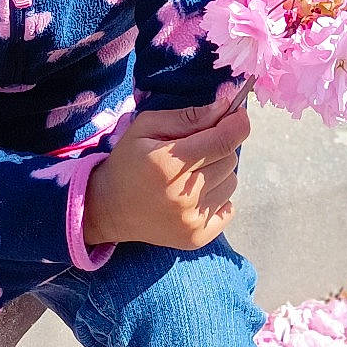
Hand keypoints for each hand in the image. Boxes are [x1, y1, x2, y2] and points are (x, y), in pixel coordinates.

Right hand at [83, 98, 249, 250]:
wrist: (108, 208)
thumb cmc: (128, 161)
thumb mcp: (146, 127)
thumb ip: (188, 116)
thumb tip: (225, 107)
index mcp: (167, 164)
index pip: (223, 141)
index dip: (238, 124)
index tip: (237, 114)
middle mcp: (182, 195)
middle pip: (230, 160)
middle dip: (220, 148)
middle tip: (196, 150)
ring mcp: (191, 221)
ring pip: (232, 183)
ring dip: (218, 173)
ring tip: (192, 174)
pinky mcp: (196, 238)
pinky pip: (229, 208)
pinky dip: (218, 198)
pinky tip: (195, 195)